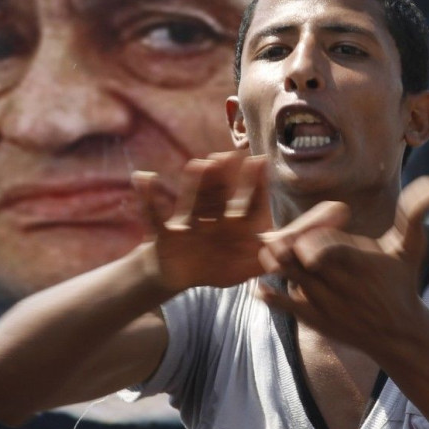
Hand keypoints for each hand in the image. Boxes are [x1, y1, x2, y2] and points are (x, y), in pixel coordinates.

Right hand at [132, 150, 271, 293]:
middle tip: (230, 155)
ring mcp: (188, 223)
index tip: (260, 162)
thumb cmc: (213, 266)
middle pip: (219, 196)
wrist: (178, 273)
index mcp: (232, 225)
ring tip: (197, 165)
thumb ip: (260, 261)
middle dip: (224, 178)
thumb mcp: (240, 268)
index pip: (246, 204)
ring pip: (192, 201)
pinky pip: (155, 216)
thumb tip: (285, 254)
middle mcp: (212, 218)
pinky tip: (143, 178)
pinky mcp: (166, 233)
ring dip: (194, 185)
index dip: (254, 186)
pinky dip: (148, 198)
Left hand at [257, 177, 428, 357]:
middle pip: (300, 260)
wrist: (399, 336)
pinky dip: (269, 295)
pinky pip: (284, 306)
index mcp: (357, 262)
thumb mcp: (412, 248)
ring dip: (276, 264)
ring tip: (269, 250)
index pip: (328, 250)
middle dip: (287, 247)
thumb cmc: (402, 283)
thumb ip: (415, 215)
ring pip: (289, 278)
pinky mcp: (312, 318)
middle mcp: (337, 284)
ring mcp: (322, 302)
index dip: (314, 243)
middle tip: (274, 236)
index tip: (307, 240)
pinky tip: (259, 284)